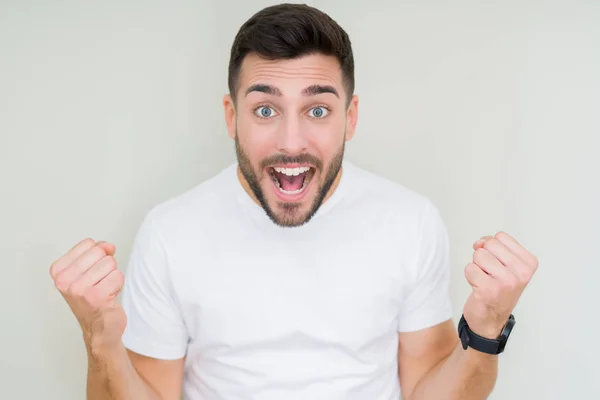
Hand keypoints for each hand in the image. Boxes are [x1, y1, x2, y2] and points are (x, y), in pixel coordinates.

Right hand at [50, 238, 125, 353]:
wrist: (99, 328)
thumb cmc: (93, 298)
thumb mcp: (88, 269)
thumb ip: (97, 251)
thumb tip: (108, 246)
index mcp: (58, 270)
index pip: (88, 243)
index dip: (97, 256)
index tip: (91, 273)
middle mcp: (64, 280)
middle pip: (100, 252)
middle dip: (106, 266)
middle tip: (99, 282)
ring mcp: (78, 289)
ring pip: (110, 263)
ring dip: (112, 276)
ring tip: (103, 290)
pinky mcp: (95, 297)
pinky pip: (117, 276)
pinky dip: (118, 285)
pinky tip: (108, 297)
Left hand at [463, 232, 537, 338]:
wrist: (491, 319)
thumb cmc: (497, 288)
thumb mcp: (504, 263)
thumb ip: (493, 246)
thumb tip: (478, 243)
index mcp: (529, 262)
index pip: (500, 236)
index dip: (492, 248)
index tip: (498, 265)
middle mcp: (521, 272)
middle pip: (488, 244)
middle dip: (484, 257)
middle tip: (490, 274)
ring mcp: (506, 282)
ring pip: (478, 255)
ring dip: (477, 267)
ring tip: (485, 281)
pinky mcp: (489, 290)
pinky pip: (469, 268)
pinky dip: (470, 277)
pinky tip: (480, 288)